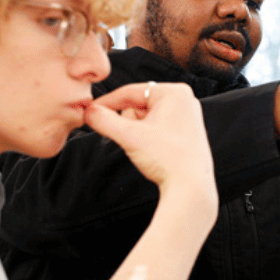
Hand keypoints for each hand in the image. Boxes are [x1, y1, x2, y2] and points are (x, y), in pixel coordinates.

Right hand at [85, 82, 214, 199]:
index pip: (131, 91)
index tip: (91, 110)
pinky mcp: (187, 133)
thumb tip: (88, 112)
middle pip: (139, 104)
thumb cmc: (168, 158)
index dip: (107, 101)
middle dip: (127, 121)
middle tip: (130, 138)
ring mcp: (187, 117)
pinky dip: (147, 137)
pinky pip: (157, 128)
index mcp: (174, 92)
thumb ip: (104, 120)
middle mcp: (184, 101)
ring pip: (147, 118)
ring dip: (137, 131)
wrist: (191, 188)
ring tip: (145, 147)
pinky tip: (152, 151)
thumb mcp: (129, 136)